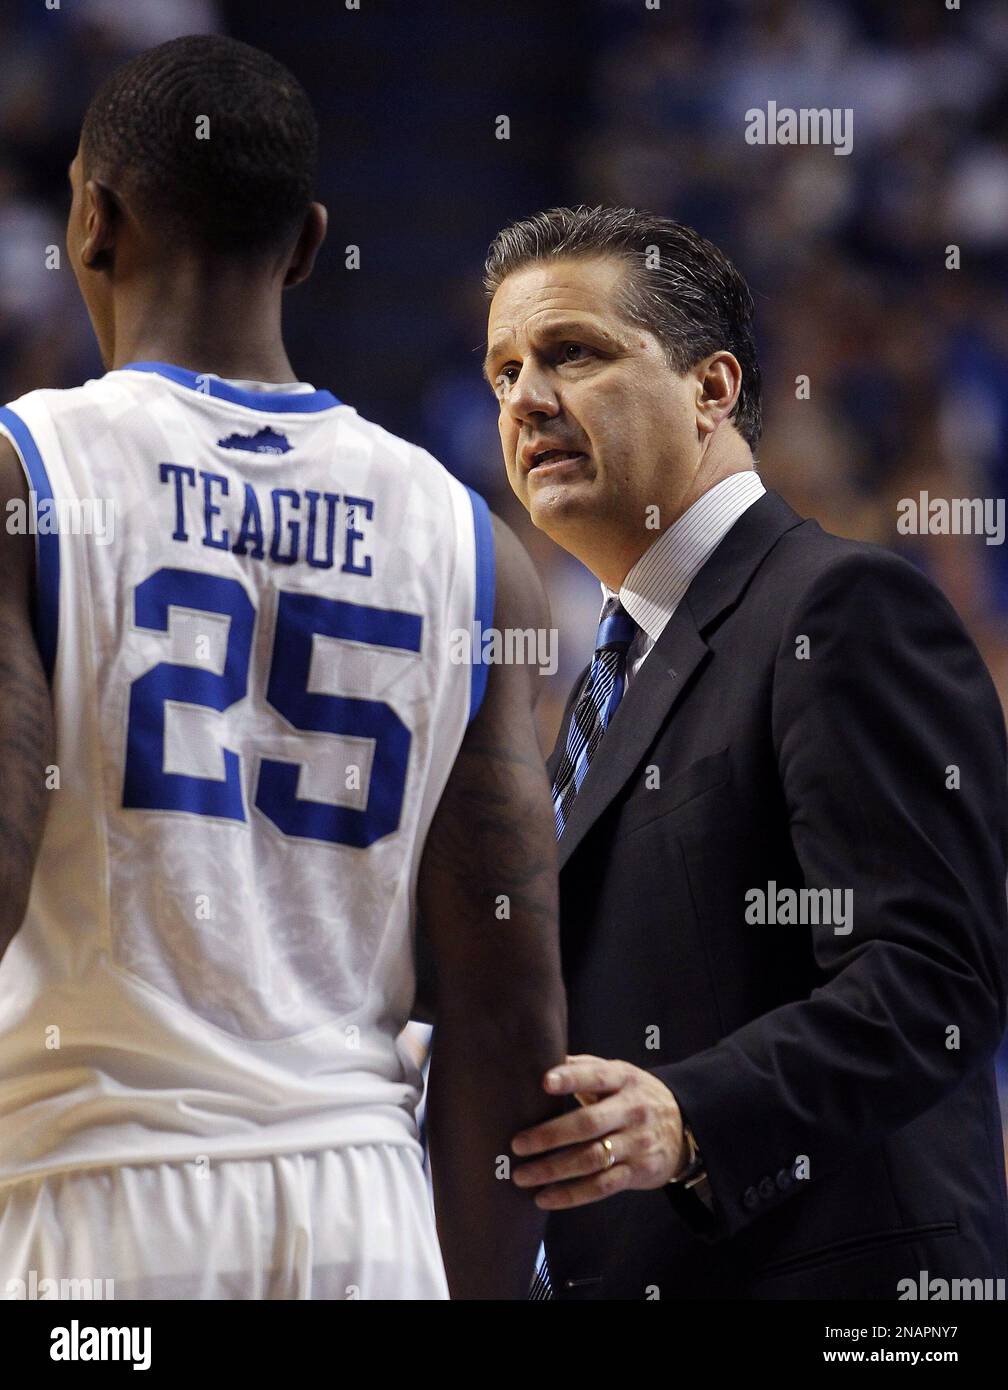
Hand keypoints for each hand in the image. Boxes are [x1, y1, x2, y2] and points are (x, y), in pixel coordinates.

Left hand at [511, 1054, 685, 1208]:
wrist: (683, 1124)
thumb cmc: (632, 1095)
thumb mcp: (617, 1073)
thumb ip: (582, 1066)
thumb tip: (540, 1055)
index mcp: (624, 1079)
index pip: (596, 1077)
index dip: (571, 1078)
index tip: (544, 1082)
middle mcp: (632, 1110)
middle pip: (589, 1124)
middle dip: (551, 1135)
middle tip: (517, 1144)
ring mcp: (637, 1143)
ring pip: (592, 1159)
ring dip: (554, 1170)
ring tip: (522, 1176)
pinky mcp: (638, 1172)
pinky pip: (602, 1186)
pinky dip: (571, 1195)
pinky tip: (545, 1198)